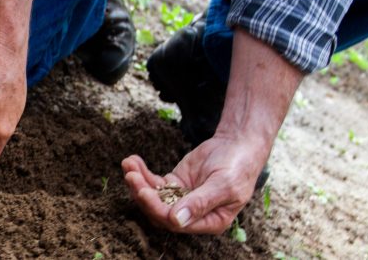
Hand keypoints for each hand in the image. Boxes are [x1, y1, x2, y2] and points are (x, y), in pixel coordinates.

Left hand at [121, 134, 269, 233]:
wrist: (238, 145)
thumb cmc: (238, 167)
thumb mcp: (223, 185)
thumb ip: (200, 203)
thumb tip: (177, 220)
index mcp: (209, 221)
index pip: (176, 223)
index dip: (157, 209)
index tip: (144, 191)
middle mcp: (192, 214)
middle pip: (159, 211)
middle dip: (143, 194)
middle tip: (131, 176)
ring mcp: (181, 199)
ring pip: (153, 197)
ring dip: (138, 182)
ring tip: (128, 164)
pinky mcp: (174, 184)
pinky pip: (154, 182)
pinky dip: (142, 173)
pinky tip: (132, 161)